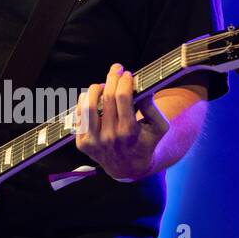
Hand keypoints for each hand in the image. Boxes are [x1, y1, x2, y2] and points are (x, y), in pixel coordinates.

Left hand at [75, 63, 169, 181]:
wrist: (128, 168)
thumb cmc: (145, 143)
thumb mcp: (159, 128)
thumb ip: (153, 108)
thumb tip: (143, 89)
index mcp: (129, 131)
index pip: (123, 97)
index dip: (124, 81)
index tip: (128, 74)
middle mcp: (110, 136)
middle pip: (107, 97)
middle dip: (112, 78)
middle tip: (116, 69)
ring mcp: (94, 141)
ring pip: (88, 106)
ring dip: (95, 89)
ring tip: (103, 85)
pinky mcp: (83, 144)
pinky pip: (79, 117)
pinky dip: (84, 103)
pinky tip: (92, 98)